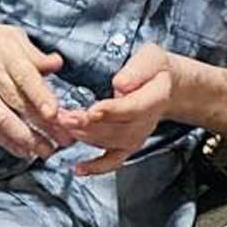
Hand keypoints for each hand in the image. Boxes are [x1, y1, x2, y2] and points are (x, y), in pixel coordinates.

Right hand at [0, 6, 68, 158]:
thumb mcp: (12, 37)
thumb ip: (35, 54)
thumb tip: (57, 63)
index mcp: (6, 56)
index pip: (25, 77)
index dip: (40, 96)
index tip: (55, 113)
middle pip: (19, 104)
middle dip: (43, 126)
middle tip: (64, 140)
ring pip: (3, 122)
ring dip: (26, 140)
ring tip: (47, 151)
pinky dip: (6, 143)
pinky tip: (23, 151)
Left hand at [56, 43, 174, 175]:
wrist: (165, 86)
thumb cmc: (154, 69)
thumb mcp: (151, 58)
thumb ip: (137, 70)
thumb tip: (120, 85)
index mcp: (155, 99)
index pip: (132, 108)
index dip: (111, 111)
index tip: (92, 111)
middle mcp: (146, 123)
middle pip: (116, 129)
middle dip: (87, 125)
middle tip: (64, 117)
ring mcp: (137, 136)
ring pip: (109, 143)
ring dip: (84, 137)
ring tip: (61, 126)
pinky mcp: (127, 145)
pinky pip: (113, 161)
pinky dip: (96, 167)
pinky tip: (79, 168)